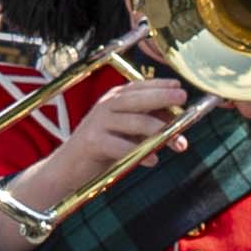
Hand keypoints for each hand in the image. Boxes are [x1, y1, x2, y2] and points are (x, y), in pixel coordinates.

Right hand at [20, 71, 193, 208]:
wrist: (69, 166)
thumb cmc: (103, 147)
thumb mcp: (126, 132)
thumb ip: (148, 125)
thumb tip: (178, 127)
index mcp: (113, 100)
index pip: (138, 87)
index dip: (159, 84)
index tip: (179, 85)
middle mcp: (105, 107)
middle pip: (136, 99)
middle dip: (161, 97)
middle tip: (182, 97)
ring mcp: (98, 123)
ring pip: (132, 122)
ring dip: (158, 131)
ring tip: (178, 141)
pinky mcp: (92, 143)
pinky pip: (120, 147)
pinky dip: (139, 154)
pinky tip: (153, 160)